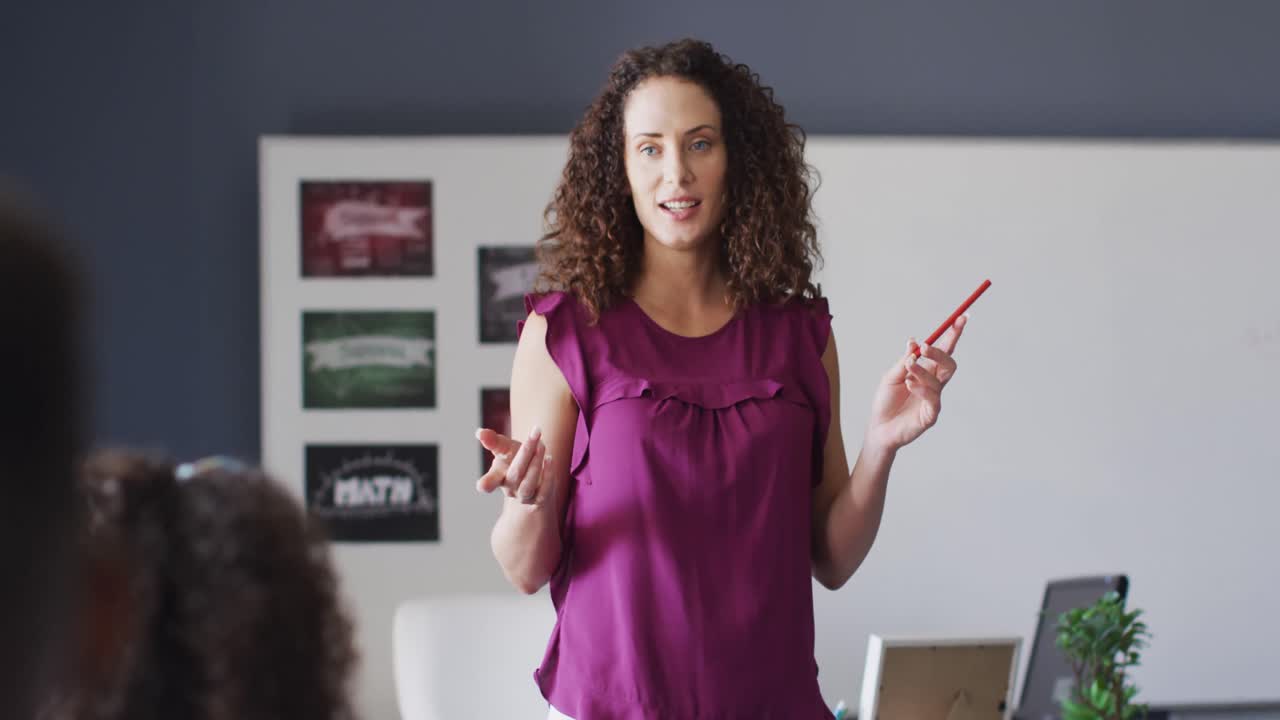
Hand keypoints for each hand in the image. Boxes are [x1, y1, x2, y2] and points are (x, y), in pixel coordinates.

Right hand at [476, 425, 553, 506]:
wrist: (533, 473)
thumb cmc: (514, 457)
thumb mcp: (504, 447)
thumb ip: (493, 441)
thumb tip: (479, 432)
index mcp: (497, 476)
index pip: (489, 482)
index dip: (486, 483)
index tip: (482, 484)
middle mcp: (509, 488)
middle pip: (515, 474)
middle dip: (525, 453)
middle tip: (535, 433)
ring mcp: (523, 496)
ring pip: (528, 485)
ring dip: (536, 464)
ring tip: (542, 444)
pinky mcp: (539, 499)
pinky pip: (544, 491)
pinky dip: (548, 475)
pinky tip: (549, 459)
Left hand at [865, 314, 966, 451]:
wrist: (878, 428)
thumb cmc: (886, 402)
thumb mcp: (891, 376)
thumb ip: (904, 361)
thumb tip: (913, 342)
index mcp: (926, 371)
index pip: (944, 350)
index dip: (953, 335)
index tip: (961, 319)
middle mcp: (934, 383)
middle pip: (949, 363)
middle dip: (941, 352)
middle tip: (925, 347)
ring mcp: (934, 399)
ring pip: (940, 379)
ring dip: (923, 370)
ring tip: (908, 368)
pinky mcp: (931, 414)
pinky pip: (933, 398)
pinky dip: (920, 387)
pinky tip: (908, 384)